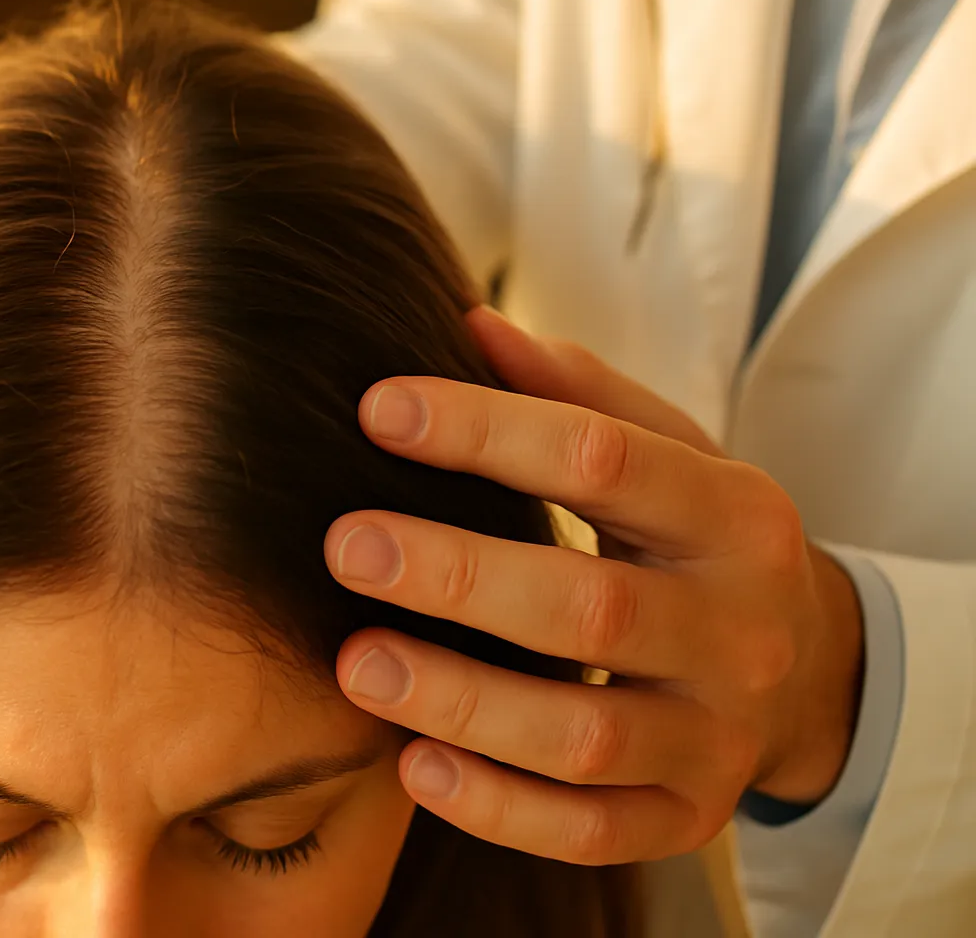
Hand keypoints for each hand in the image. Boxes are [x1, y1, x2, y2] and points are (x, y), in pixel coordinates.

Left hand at [325, 306, 864, 863]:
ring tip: (356, 664)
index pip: (605, 460)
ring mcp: (718, 736)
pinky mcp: (689, 817)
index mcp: (734, 515)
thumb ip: (579, 394)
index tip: (378, 408)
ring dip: (461, 703)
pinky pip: (589, 832)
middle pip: (592, 608)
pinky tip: (413, 764)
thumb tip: (472, 325)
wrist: (811, 670)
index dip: (487, 431)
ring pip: (583, 737)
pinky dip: (496, 807)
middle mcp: (737, 629)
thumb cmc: (699, 543)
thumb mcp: (674, 455)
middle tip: (347, 545)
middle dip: (459, 577)